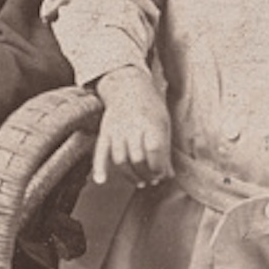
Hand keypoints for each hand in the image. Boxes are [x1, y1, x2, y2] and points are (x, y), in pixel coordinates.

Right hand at [91, 66, 171, 188]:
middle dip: (146, 173)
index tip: (162, 174)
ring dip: (130, 175)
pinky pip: (99, 152)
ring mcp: (116, 129)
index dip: (158, 167)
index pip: (154, 150)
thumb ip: (165, 150)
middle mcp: (132, 126)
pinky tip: (101, 180)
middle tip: (152, 179)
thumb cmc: (151, 108)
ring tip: (140, 181)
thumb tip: (169, 176)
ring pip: (120, 160)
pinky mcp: (105, 132)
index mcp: (151, 122)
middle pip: (137, 158)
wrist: (129, 88)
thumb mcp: (163, 124)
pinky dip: (99, 167)